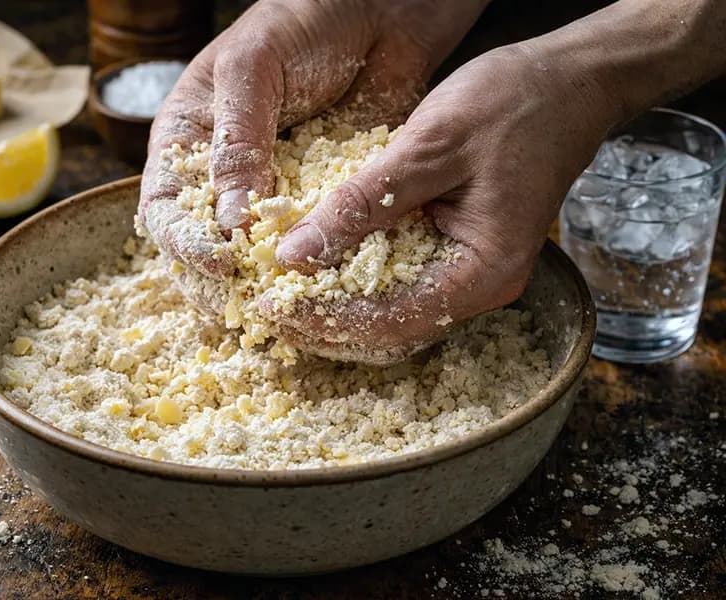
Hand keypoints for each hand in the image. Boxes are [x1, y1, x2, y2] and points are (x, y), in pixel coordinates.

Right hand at [139, 0, 489, 278]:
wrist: (378, 15)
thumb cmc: (302, 24)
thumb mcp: (253, 71)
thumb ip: (236, 140)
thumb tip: (228, 221)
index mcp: (188, 140)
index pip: (166, 208)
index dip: (184, 243)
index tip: (219, 263)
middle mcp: (224, 176)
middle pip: (204, 245)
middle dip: (218, 280)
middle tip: (246, 303)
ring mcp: (273, 193)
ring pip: (256, 255)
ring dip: (265, 284)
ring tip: (283, 307)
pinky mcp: (317, 202)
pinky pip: (309, 243)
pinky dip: (313, 268)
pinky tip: (325, 288)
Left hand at [263, 44, 621, 363]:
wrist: (566, 83)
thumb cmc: (511, 105)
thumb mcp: (428, 148)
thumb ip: (362, 204)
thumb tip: (295, 254)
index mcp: (483, 272)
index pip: (392, 322)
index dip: (328, 319)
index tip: (273, 308)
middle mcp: (478, 286)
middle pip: (390, 326)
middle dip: (327, 319)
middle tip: (268, 305)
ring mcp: (469, 270)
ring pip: (392, 307)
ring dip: (338, 301)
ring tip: (284, 289)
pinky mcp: (456, 248)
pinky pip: (401, 277)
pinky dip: (358, 274)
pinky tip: (323, 259)